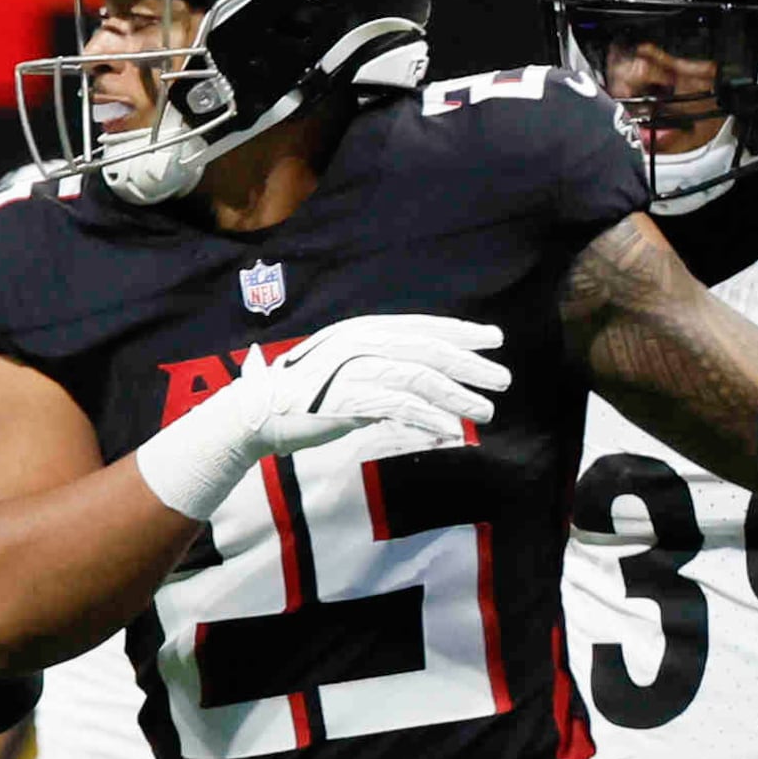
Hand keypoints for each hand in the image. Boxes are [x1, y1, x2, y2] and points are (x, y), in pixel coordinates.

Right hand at [131, 313, 509, 518]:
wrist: (254, 414)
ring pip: (420, 379)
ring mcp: (354, 370)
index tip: (493, 340)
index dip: (461, 332)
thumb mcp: (345, 370)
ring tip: (485, 411)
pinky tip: (450, 431)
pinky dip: (428, 418)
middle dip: (470, 365)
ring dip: (457, 396)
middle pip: (429, 350)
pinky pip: (399, 407)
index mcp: (363, 330)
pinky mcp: (347, 400)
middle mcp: (361, 342)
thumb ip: (380, 368)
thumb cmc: (302, 395)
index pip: (423, 327)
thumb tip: (422, 381)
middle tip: (503, 379)